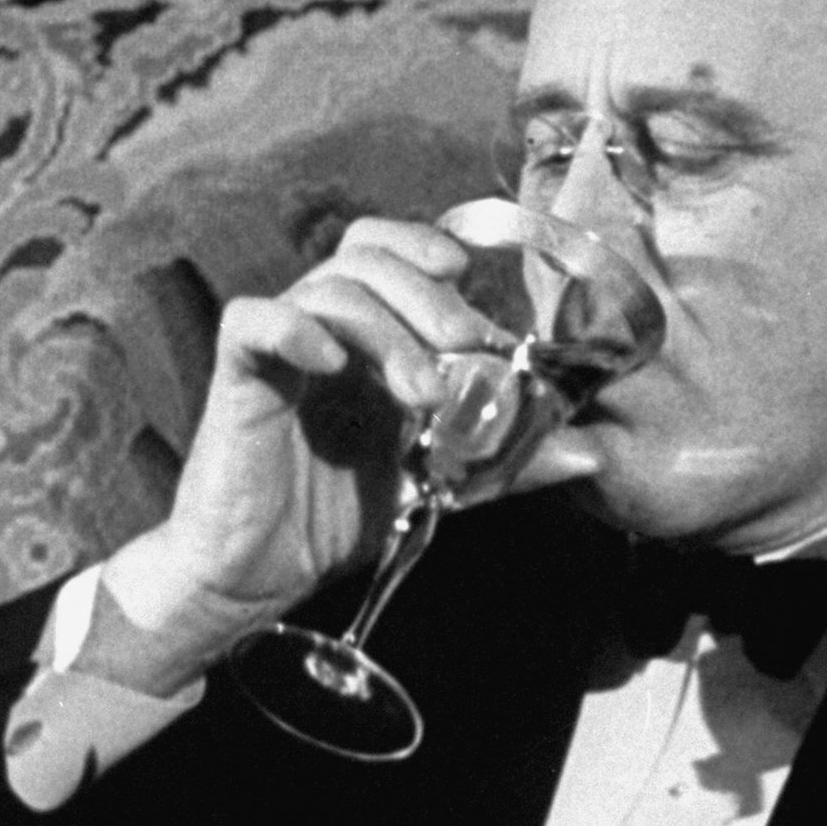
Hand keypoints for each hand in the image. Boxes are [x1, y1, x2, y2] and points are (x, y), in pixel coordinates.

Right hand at [77, 218, 504, 695]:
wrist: (256, 576)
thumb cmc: (335, 519)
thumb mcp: (436, 484)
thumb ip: (504, 463)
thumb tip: (589, 454)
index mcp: (368, 341)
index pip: (392, 252)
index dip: (428, 248)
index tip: (471, 279)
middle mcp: (324, 332)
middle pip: (367, 256)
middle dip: (425, 291)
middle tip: (465, 342)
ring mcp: (280, 351)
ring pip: (326, 288)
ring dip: (385, 328)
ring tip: (421, 393)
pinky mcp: (237, 380)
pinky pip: (253, 321)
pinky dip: (294, 327)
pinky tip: (331, 361)